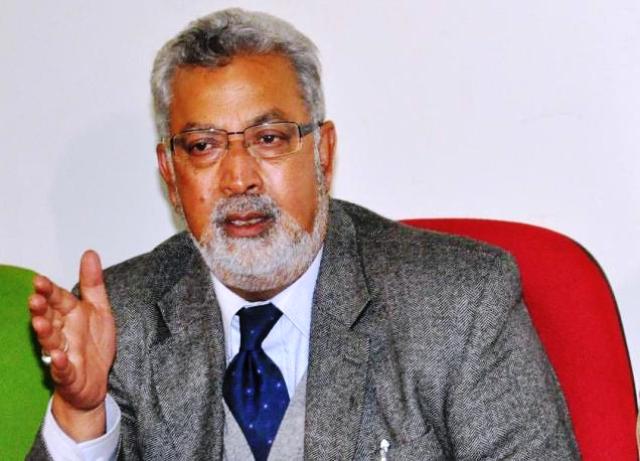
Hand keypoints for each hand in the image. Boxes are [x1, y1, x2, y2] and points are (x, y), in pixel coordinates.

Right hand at [28, 250, 115, 440]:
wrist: (96, 382)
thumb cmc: (93, 345)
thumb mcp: (99, 309)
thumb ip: (93, 283)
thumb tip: (89, 253)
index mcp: (70, 315)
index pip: (58, 299)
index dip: (49, 291)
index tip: (39, 280)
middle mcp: (62, 332)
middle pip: (49, 318)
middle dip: (41, 309)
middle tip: (35, 299)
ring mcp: (63, 353)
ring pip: (51, 342)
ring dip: (45, 333)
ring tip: (39, 323)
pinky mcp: (69, 374)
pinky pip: (63, 369)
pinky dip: (60, 364)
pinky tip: (59, 358)